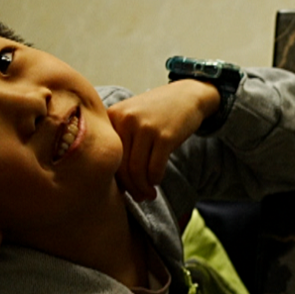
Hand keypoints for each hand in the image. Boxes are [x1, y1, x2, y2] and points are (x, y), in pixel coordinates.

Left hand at [107, 80, 220, 200]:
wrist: (186, 96)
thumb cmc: (157, 113)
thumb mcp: (131, 117)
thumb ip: (119, 139)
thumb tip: (113, 180)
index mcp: (112, 116)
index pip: (108, 156)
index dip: (115, 179)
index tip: (124, 190)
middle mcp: (125, 120)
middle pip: (121, 166)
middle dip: (130, 188)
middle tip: (138, 197)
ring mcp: (145, 127)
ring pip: (137, 170)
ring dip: (143, 188)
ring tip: (149, 194)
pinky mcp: (164, 136)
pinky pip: (155, 168)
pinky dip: (155, 180)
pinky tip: (157, 182)